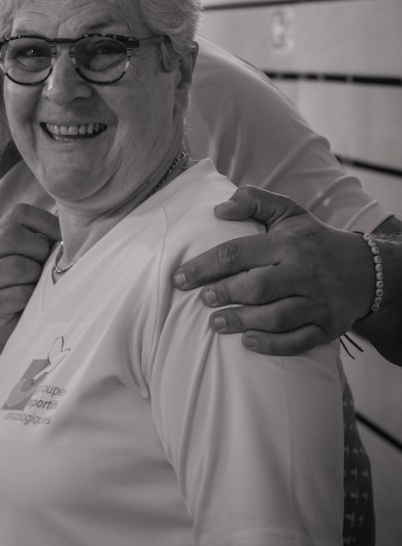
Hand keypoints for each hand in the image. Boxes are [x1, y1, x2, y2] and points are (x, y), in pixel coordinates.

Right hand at [0, 204, 59, 364]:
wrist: (12, 330)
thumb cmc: (30, 288)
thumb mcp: (37, 259)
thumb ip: (46, 241)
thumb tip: (74, 229)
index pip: (19, 213)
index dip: (46, 222)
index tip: (61, 239)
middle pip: (12, 235)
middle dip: (38, 250)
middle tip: (44, 266)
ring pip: (16, 266)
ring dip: (35, 276)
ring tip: (36, 285)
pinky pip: (17, 294)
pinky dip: (31, 298)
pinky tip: (30, 303)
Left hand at [172, 185, 373, 354]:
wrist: (365, 270)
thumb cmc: (313, 240)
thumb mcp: (289, 211)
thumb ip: (253, 200)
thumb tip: (218, 210)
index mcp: (288, 243)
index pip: (238, 253)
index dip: (204, 266)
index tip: (180, 278)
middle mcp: (303, 272)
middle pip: (256, 287)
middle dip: (224, 295)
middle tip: (202, 300)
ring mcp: (316, 302)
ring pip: (275, 317)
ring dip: (242, 322)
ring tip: (216, 324)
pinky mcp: (327, 327)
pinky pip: (298, 341)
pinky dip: (271, 344)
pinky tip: (248, 343)